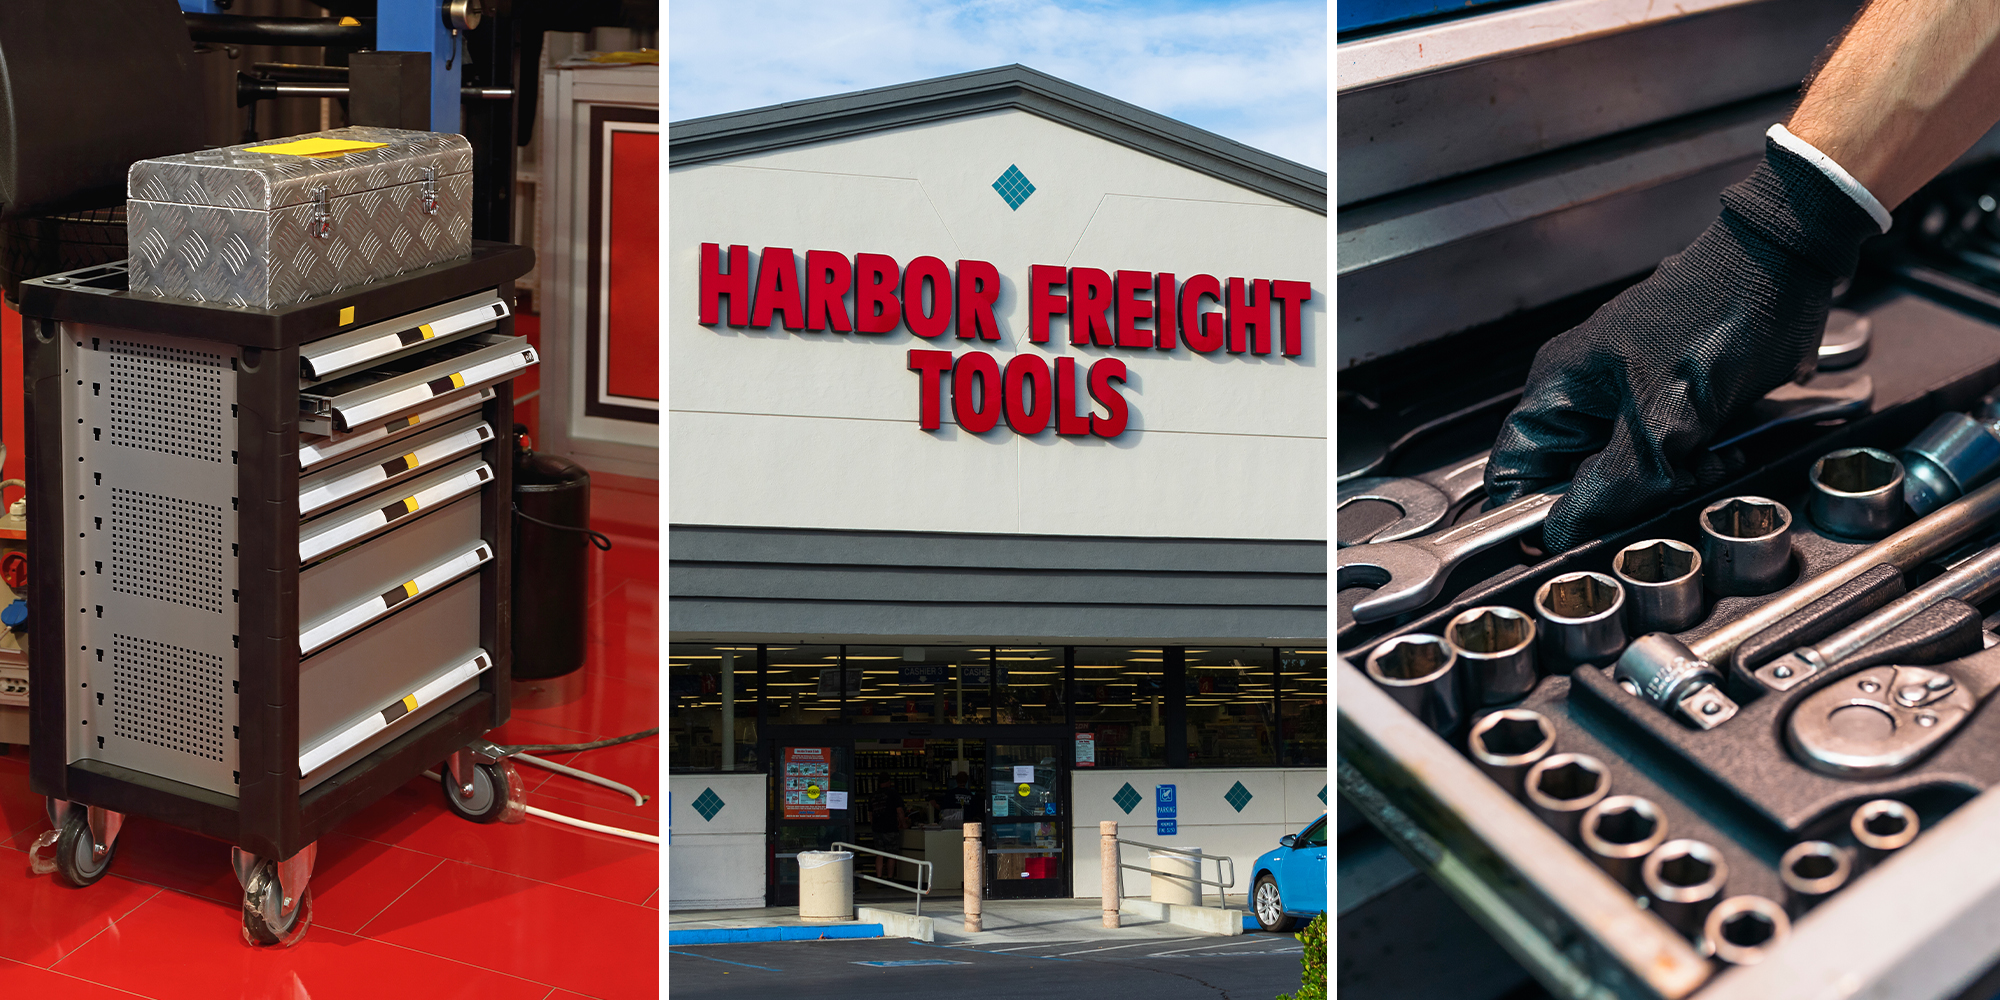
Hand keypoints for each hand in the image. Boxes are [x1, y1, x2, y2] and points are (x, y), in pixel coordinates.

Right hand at [1485, 133, 1884, 552]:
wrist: (1788, 269)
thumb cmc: (1719, 311)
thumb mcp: (1665, 414)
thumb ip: (1614, 481)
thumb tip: (1561, 531)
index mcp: (1560, 387)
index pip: (1513, 468)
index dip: (1533, 511)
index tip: (1573, 537)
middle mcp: (1583, 395)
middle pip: (1575, 480)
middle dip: (1622, 497)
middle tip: (1663, 488)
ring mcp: (1626, 399)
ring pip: (1627, 475)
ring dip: (1668, 482)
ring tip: (1704, 460)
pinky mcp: (1669, 405)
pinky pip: (1666, 458)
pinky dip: (1694, 465)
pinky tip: (1720, 451)